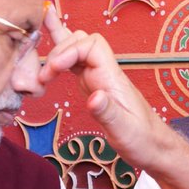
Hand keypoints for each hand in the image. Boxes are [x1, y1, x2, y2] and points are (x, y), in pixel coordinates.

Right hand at [38, 9, 170, 170]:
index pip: (91, 45)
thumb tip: (93, 97)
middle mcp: (105, 73)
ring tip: (33, 47)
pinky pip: (75, 65)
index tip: (52, 70)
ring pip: (77, 50)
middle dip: (58, 51)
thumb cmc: (143, 140)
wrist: (154, 147)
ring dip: (56, 49)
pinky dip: (60, 57)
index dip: (69, 51)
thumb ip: (108, 113)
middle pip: (81, 41)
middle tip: (42, 77)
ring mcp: (99, 78)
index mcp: (113, 78)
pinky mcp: (93, 86)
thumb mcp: (125, 131)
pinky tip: (50, 50)